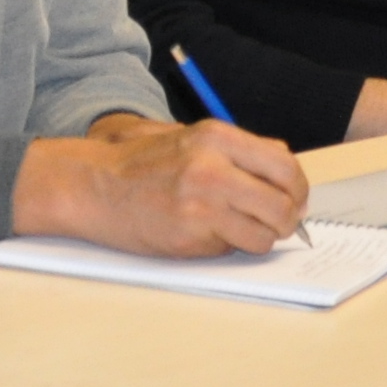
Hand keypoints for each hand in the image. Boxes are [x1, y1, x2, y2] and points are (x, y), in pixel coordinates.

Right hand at [15, 112, 308, 255]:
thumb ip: (234, 152)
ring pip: (263, 235)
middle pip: (283, 204)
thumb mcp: (187, 137)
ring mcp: (202, 205)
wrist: (90, 185)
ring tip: (236, 229)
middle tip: (276, 224)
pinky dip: (226, 246)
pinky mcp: (189, 236)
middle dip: (286, 220)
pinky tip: (204, 233)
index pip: (285, 166)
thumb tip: (282, 175)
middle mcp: (214, 168)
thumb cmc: (137, 163)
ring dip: (257, 238)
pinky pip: (231, 249)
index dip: (296, 189)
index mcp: (217, 137)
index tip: (293, 200)